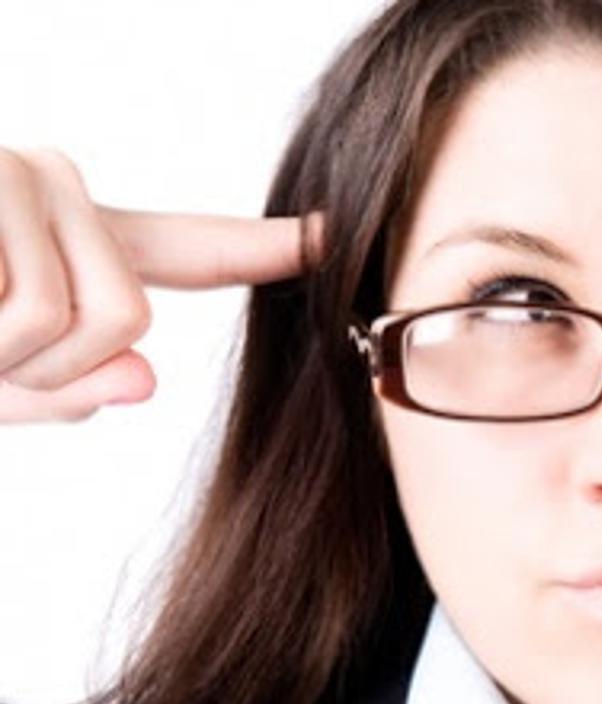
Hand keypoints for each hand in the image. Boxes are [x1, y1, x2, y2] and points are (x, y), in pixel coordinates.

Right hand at [0, 147, 320, 423]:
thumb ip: (65, 394)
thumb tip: (144, 381)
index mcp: (74, 235)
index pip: (192, 252)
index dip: (268, 249)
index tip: (332, 234)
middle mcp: (60, 187)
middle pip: (128, 318)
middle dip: (46, 367)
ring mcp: (24, 175)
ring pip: (71, 320)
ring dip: (0, 357)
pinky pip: (22, 313)